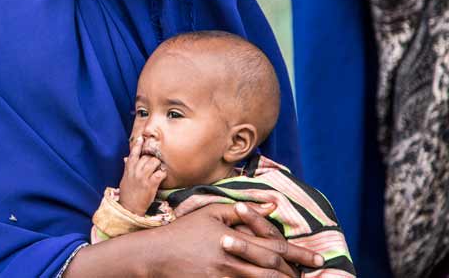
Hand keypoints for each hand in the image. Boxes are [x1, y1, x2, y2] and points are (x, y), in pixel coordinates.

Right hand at [64, 202, 324, 276]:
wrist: (156, 254)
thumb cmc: (184, 230)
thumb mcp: (211, 212)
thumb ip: (243, 209)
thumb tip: (272, 204)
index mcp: (233, 239)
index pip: (274, 247)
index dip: (299, 253)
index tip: (319, 259)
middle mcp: (232, 262)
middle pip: (273, 271)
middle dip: (296, 275)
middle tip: (314, 275)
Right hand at [117, 135, 165, 214]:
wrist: (129, 207)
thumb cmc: (127, 193)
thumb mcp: (125, 178)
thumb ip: (127, 168)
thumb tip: (126, 158)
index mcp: (129, 169)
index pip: (133, 153)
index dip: (138, 145)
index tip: (142, 138)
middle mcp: (136, 171)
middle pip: (147, 156)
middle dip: (152, 157)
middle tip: (156, 160)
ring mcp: (143, 177)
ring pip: (154, 162)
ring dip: (158, 164)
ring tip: (159, 168)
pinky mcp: (151, 184)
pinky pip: (160, 174)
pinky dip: (163, 173)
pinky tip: (163, 175)